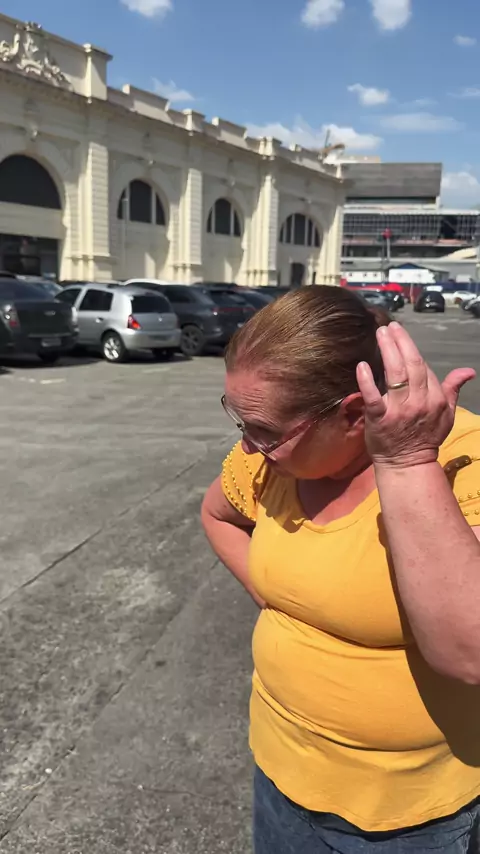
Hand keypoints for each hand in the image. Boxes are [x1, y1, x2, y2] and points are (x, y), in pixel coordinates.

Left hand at [356, 322, 475, 468]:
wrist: (407, 464)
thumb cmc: (426, 437)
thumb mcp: (446, 414)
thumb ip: (452, 389)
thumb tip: (468, 371)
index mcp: (435, 398)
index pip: (424, 368)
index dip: (411, 350)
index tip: (401, 335)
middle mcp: (419, 401)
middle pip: (411, 365)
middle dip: (401, 342)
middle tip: (391, 326)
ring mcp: (398, 410)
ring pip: (395, 374)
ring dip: (388, 350)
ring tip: (381, 334)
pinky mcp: (379, 419)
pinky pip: (373, 396)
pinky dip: (367, 380)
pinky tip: (363, 365)